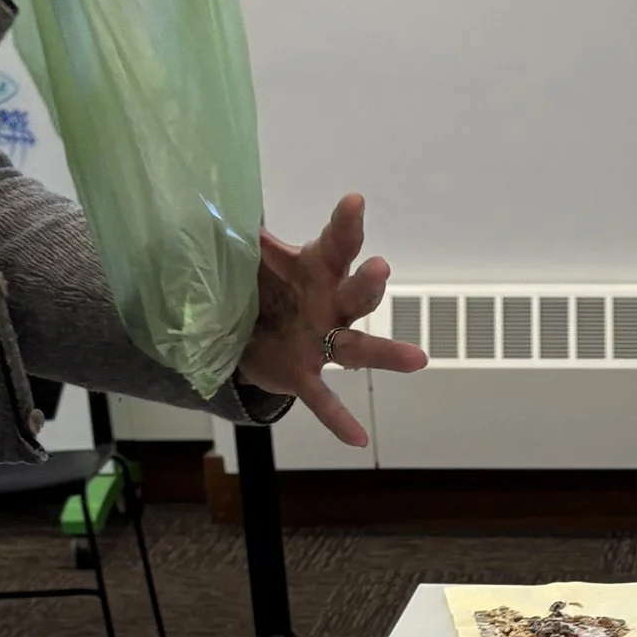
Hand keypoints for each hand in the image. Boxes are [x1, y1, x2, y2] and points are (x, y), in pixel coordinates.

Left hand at [239, 194, 426, 447]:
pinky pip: (323, 400)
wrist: (247, 333)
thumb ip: (240, 233)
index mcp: (316, 269)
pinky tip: (358, 439)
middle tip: (381, 268)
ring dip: (385, 352)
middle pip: (357, 294)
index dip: (346, 223)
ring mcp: (322, 344)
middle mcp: (330, 305)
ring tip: (418, 359)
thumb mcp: (249, 257)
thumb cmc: (264, 287)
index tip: (355, 200)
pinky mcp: (304, 376)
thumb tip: (217, 197)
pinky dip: (339, 419)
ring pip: (357, 349)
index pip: (336, 243)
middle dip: (369, 283)